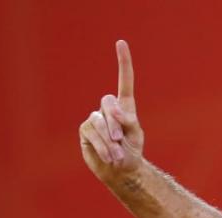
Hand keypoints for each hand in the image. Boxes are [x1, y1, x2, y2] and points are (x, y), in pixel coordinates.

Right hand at [79, 40, 144, 179]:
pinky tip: (108, 157)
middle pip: (108, 102)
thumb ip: (127, 121)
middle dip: (114, 122)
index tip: (120, 43)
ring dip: (109, 141)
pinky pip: (92, 133)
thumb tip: (112, 113)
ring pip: (99, 121)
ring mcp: (95, 119)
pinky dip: (102, 146)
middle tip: (120, 141)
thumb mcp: (135, 135)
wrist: (121, 172)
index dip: (123, 62)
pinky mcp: (86, 131)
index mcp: (125, 107)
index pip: (124, 81)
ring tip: (116, 156)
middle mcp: (108, 110)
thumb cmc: (131, 152)